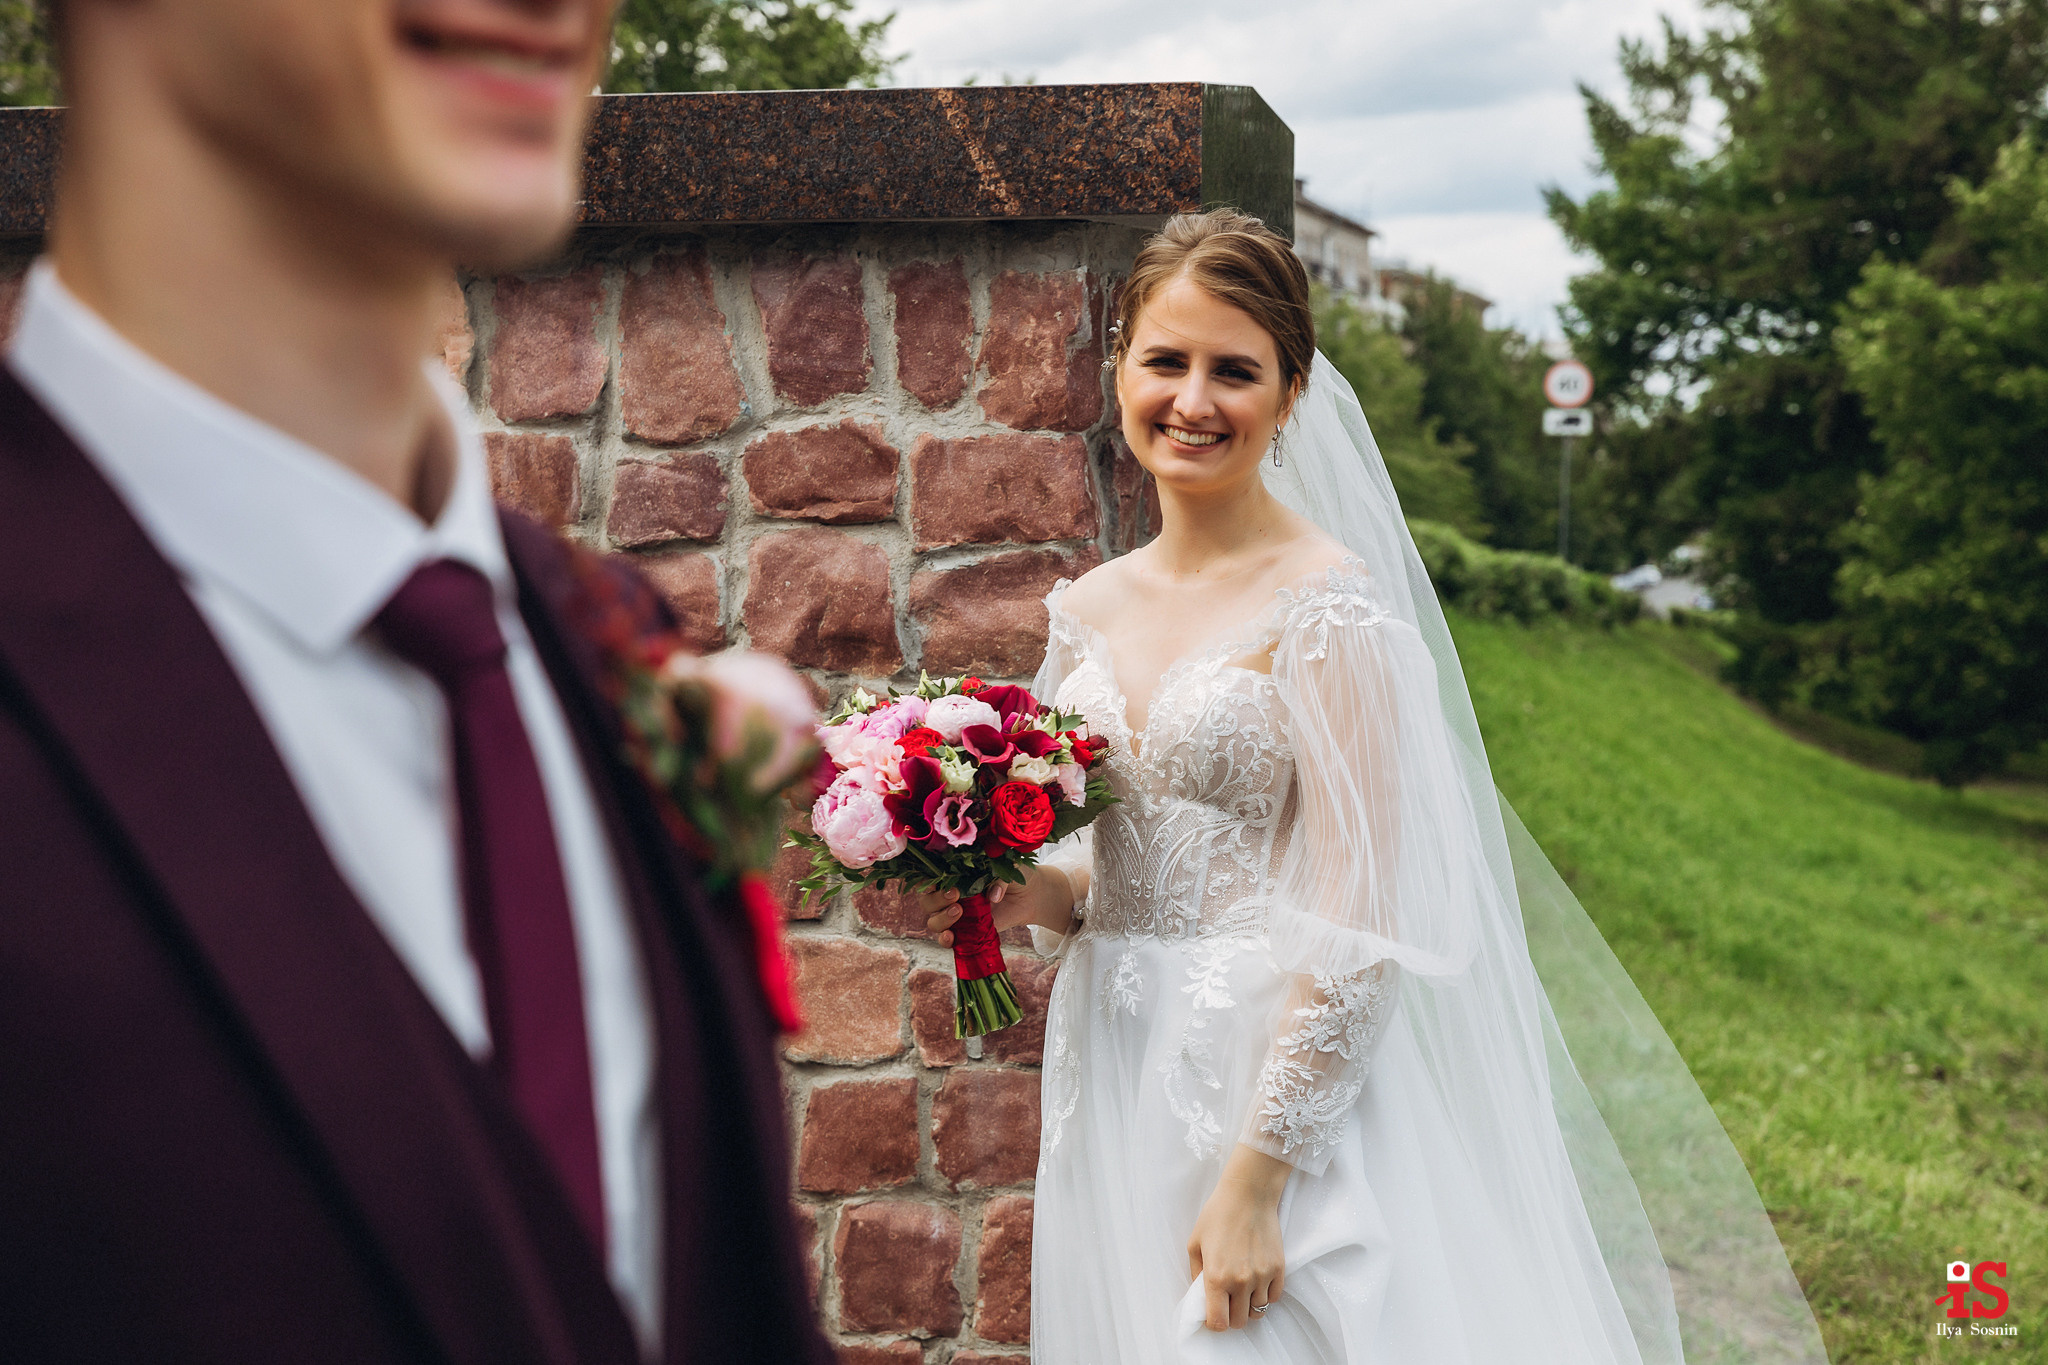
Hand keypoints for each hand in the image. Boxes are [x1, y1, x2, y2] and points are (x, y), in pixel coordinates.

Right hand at [918, 865, 1073, 945]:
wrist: (1032, 894)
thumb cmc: (1016, 873)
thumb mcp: (1009, 865)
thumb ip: (999, 876)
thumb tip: (992, 897)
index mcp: (953, 873)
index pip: (927, 877)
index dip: (925, 880)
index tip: (937, 881)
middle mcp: (950, 894)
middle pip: (926, 901)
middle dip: (935, 899)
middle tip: (955, 894)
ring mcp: (957, 915)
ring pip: (934, 921)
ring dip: (942, 918)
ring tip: (960, 911)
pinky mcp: (967, 932)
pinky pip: (948, 940)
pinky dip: (945, 940)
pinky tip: (952, 937)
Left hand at [1187, 1146, 1290, 1330]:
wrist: (1248, 1194)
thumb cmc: (1217, 1215)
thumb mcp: (1195, 1244)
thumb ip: (1197, 1274)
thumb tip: (1201, 1295)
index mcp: (1217, 1278)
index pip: (1218, 1323)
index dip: (1214, 1323)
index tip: (1213, 1313)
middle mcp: (1241, 1282)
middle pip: (1240, 1322)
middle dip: (1232, 1316)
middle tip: (1227, 1301)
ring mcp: (1262, 1276)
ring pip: (1258, 1311)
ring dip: (1249, 1306)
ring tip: (1242, 1290)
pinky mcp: (1279, 1269)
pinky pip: (1274, 1297)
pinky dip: (1265, 1295)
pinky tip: (1257, 1282)